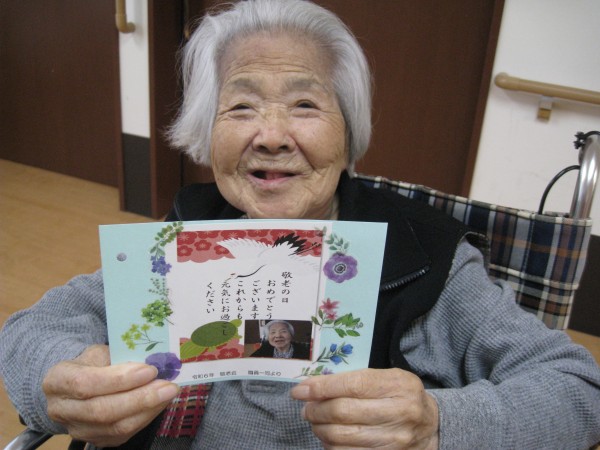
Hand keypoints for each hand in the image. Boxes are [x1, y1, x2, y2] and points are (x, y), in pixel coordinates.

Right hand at [42, 345, 178, 446]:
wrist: (75, 384)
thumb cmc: (91, 363)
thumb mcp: (98, 351)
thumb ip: (119, 357)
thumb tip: (151, 362)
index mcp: (57, 381)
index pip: (86, 384)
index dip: (120, 379)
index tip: (149, 370)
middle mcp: (61, 410)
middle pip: (102, 410)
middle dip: (141, 398)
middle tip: (168, 385)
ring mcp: (78, 429)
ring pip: (115, 427)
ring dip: (148, 409)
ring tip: (168, 392)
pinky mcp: (96, 440)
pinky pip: (124, 434)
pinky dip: (146, 417)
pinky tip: (160, 403)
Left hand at [290, 368, 438, 448]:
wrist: (432, 426)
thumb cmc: (403, 396)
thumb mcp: (388, 378)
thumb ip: (356, 379)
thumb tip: (314, 385)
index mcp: (398, 386)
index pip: (352, 385)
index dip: (321, 388)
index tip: (300, 390)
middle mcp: (399, 413)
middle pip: (343, 412)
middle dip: (316, 409)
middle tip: (306, 407)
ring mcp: (394, 440)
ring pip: (342, 436)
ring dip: (320, 428)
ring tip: (315, 420)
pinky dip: (331, 445)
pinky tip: (328, 436)